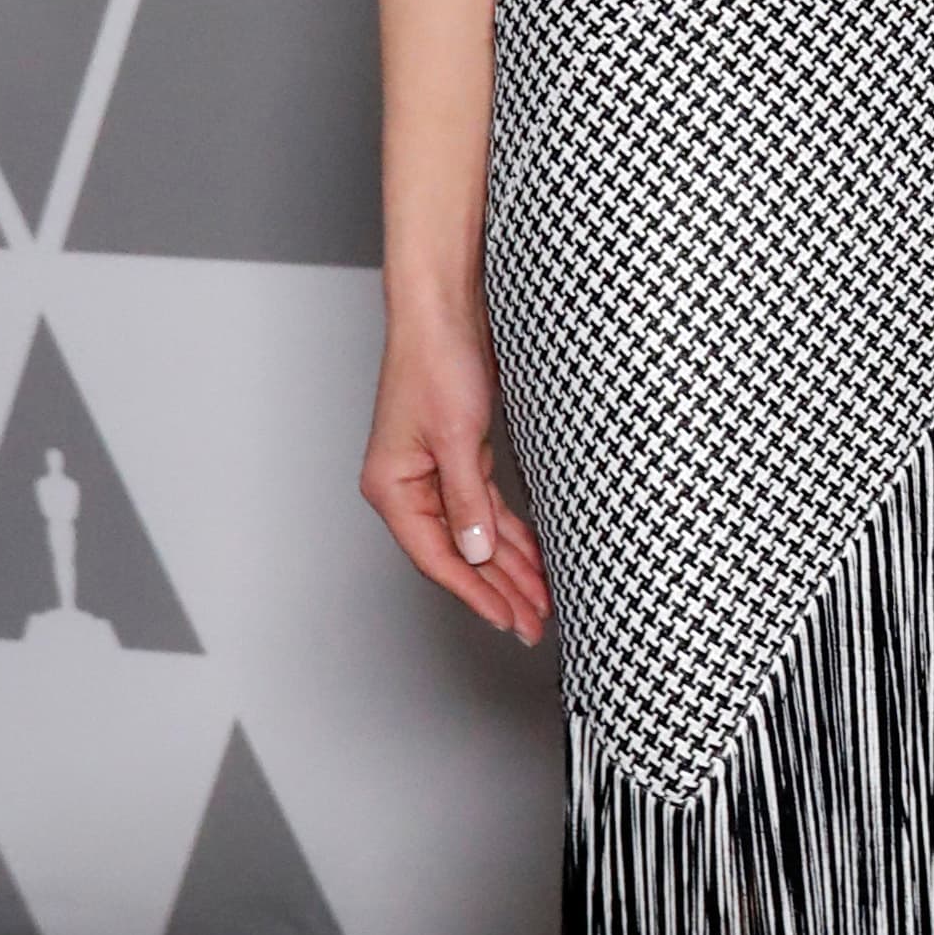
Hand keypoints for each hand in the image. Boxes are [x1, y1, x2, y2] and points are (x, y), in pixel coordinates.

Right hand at [363, 308, 551, 641]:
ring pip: (475, 536)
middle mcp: (409, 486)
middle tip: (533, 624)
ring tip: (540, 601)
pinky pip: (485, 510)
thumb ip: (467, 500)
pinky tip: (532, 558)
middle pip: (458, 554)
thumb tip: (477, 553)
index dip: (475, 594)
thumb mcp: (457, 436)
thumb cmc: (436, 361)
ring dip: (509, 568)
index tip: (508, 621)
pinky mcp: (459, 457)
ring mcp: (434, 474)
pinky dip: (510, 535)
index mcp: (392, 487)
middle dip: (498, 591)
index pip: (436, 557)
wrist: (444, 310)